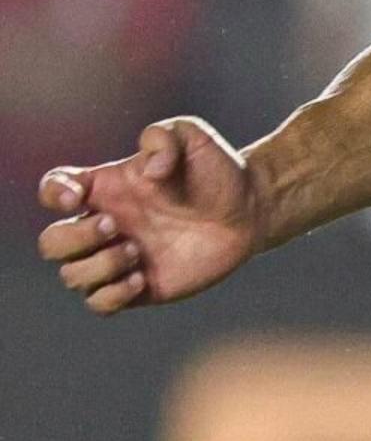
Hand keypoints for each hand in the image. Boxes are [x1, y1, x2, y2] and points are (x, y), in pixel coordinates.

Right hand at [35, 119, 267, 312]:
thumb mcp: (192, 137)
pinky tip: (142, 278)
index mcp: (104, 189)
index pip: (52, 190)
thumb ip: (163, 137)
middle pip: (50, 243)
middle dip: (74, 237)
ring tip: (138, 252)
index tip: (77, 197)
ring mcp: (119, 259)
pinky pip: (99, 303)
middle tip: (115, 226)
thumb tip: (148, 173)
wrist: (250, 210)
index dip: (53, 195)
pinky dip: (111, 295)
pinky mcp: (140, 288)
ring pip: (72, 276)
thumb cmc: (215, 171)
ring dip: (98, 266)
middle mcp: (103, 225)